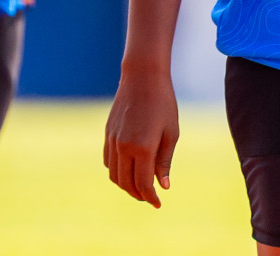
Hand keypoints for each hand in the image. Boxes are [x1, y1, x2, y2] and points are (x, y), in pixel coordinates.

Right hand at [104, 65, 179, 208]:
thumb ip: (164, 161)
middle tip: (150, 197)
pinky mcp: (108, 134)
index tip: (158, 203)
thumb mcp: (171, 133)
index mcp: (142, 148)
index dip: (150, 197)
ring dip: (126, 185)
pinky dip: (117, 171)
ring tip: (140, 186)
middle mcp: (124, 147)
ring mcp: (113, 140)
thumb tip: (163, 185)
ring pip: (114, 175)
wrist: (142, 77)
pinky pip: (108, 161)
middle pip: (126, 183)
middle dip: (138, 194)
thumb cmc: (163, 103)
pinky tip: (128, 170)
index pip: (143, 184)